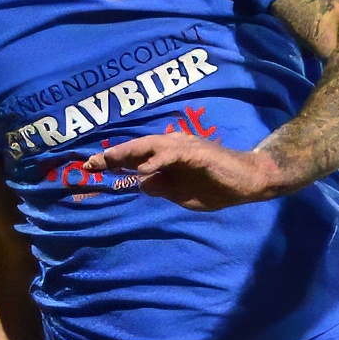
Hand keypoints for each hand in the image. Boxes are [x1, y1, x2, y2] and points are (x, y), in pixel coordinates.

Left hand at [86, 126, 281, 208]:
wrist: (249, 181)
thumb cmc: (217, 186)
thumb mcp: (181, 194)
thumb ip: (162, 187)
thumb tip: (141, 184)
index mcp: (168, 156)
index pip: (135, 156)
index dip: (113, 161)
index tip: (90, 167)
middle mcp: (173, 146)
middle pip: (137, 147)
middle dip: (113, 155)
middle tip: (89, 162)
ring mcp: (185, 147)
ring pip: (151, 146)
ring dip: (129, 153)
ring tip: (108, 160)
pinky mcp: (198, 152)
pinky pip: (173, 154)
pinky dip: (158, 160)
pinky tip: (144, 168)